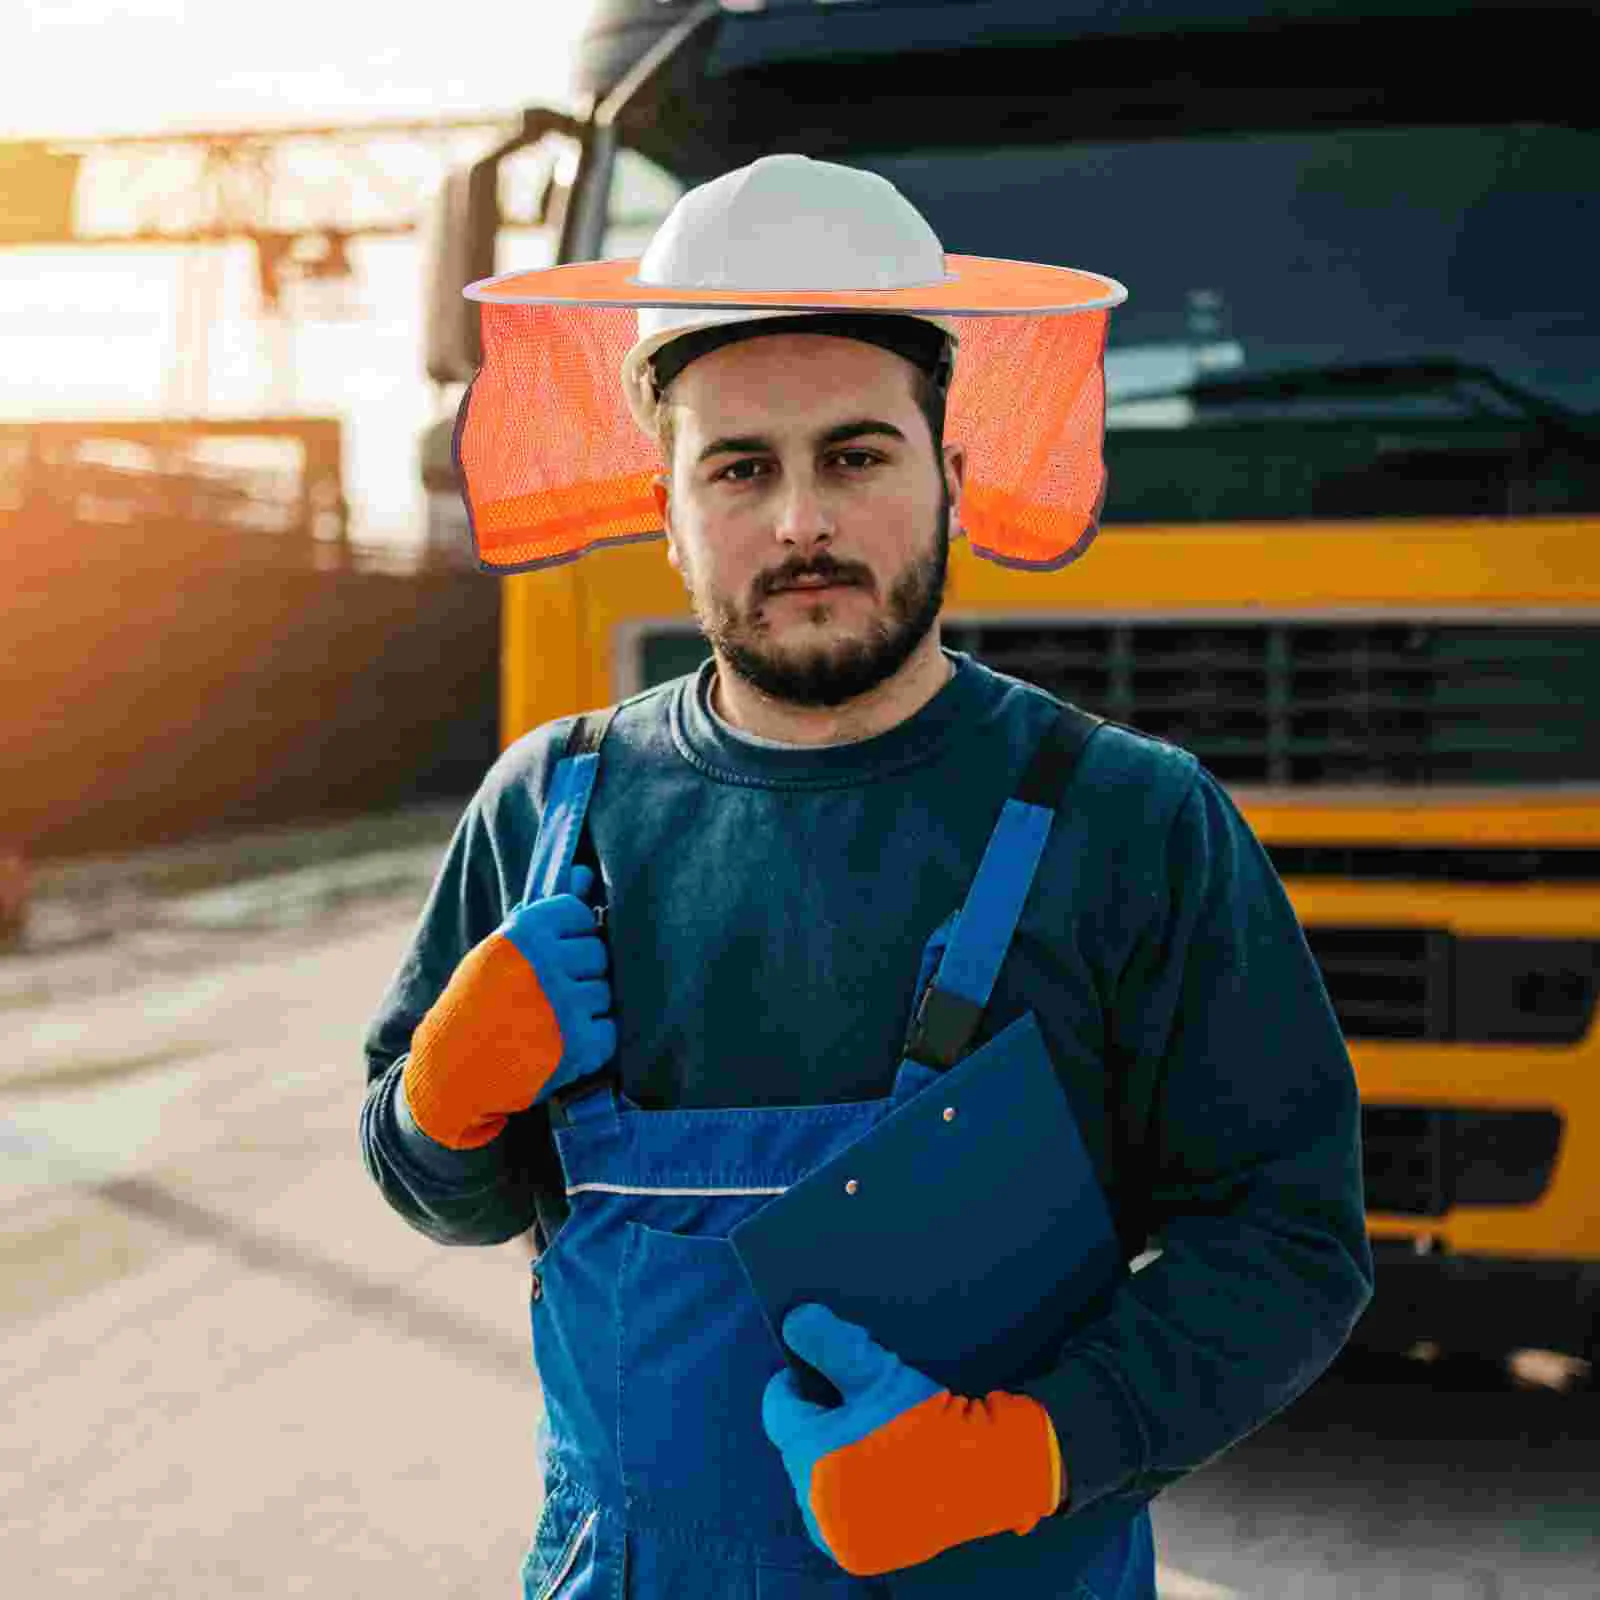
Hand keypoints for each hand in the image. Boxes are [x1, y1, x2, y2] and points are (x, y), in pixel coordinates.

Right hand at [402, 865, 616, 1148]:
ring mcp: (565, 1007)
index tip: (549, 955)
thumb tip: (584, 872)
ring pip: (605, 991)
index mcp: (524, 933)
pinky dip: (592, 1039)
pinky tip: (560, 1043)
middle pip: (598, 953)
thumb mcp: (500, 950)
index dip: (568, 936)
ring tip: (550, 1020)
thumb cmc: (477, 1002)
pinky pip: (610, 1029)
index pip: (579, 913)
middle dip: (579, 973)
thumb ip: (545, 912)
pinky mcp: (579, 1047)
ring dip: (585, 1007)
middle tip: (548, 994)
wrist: (452, 1070)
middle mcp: (546, 965)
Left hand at [761, 1303, 1060, 1576]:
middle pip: (799, 1440)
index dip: (800, 1375)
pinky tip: (887, 1456)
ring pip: (821, 1471)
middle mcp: (816, 1510)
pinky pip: (844, 1501)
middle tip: (862, 1391)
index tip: (827, 1361)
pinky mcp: (867, 1548)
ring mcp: (842, 1535)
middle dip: (824, 1411)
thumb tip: (793, 1321)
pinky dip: (857, 1477)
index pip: (779, 1406)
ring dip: (840, 1444)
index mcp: (810, 1464)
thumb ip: (829, 1342)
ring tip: (878, 1423)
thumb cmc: (928, 1423)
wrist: (993, 1476)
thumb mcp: (877, 1372)